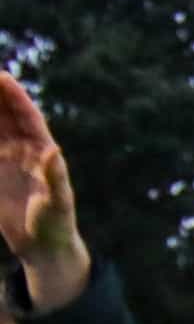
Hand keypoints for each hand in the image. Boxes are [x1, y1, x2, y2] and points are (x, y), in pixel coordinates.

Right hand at [0, 73, 90, 309]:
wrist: (43, 247)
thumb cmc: (57, 224)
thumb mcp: (59, 202)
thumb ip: (56, 177)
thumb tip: (54, 152)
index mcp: (42, 150)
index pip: (27, 116)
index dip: (15, 96)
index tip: (1, 76)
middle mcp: (23, 149)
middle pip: (5, 115)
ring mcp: (5, 159)